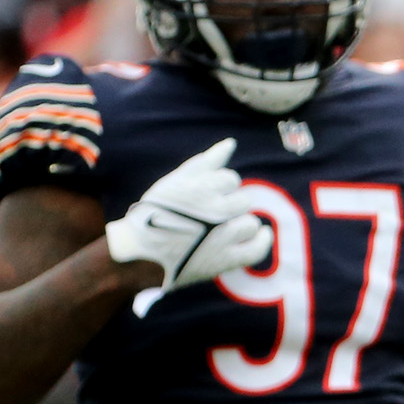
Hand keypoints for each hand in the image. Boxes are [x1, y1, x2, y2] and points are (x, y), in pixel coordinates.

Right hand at [102, 138, 273, 293]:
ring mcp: (222, 237)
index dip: (221, 187)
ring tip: (220, 230)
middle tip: (210, 216)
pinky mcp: (225, 260)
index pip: (231, 179)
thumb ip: (206, 161)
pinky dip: (262, 241)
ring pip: (250, 223)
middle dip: (230, 205)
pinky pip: (256, 250)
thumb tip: (232, 143)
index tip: (207, 197)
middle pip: (243, 200)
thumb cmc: (156, 213)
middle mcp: (215, 211)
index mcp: (201, 189)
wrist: (141, 253)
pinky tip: (262, 234)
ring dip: (241, 225)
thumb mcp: (176, 181)